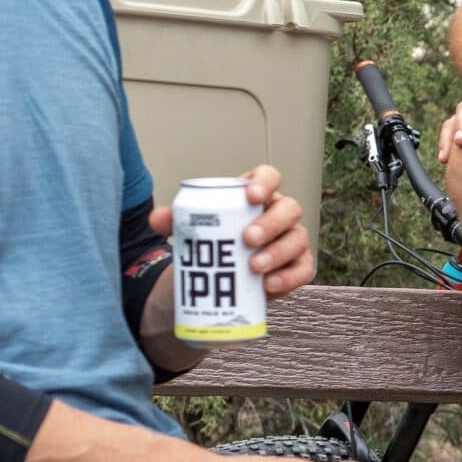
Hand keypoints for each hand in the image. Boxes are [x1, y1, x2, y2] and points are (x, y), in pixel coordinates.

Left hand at [150, 164, 313, 298]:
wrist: (220, 277)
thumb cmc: (213, 242)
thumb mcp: (192, 229)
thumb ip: (175, 220)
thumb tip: (157, 218)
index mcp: (256, 196)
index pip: (270, 176)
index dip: (265, 182)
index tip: (252, 196)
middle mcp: (280, 214)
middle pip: (289, 209)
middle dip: (271, 223)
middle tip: (248, 239)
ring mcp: (292, 240)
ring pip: (298, 240)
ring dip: (278, 253)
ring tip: (254, 267)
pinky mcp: (298, 267)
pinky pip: (303, 270)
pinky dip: (289, 278)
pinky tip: (269, 285)